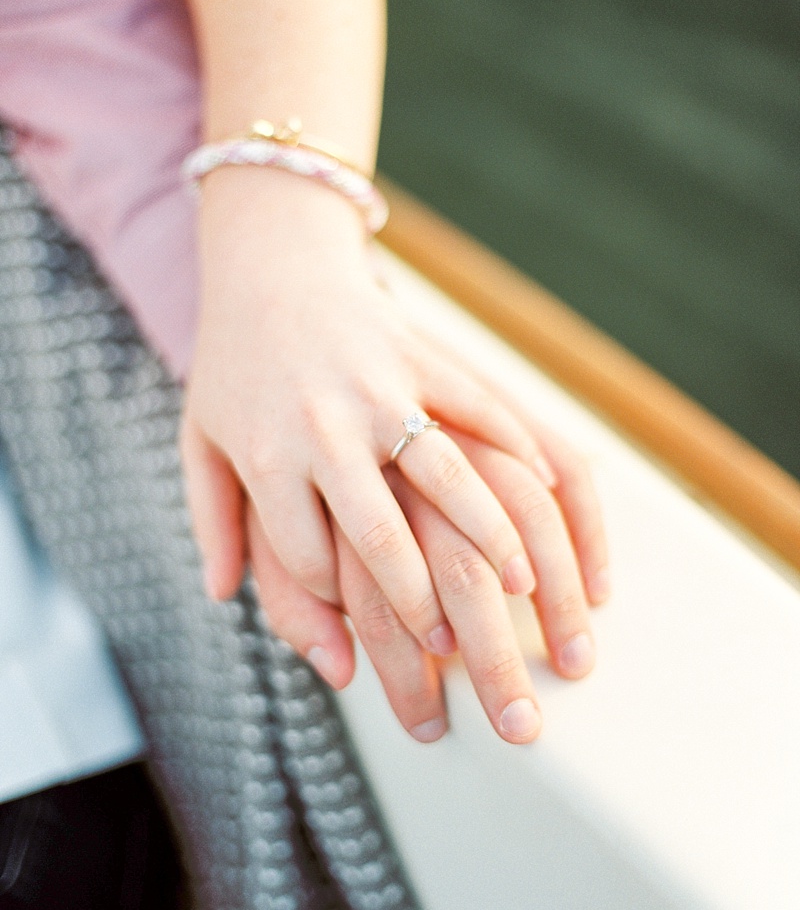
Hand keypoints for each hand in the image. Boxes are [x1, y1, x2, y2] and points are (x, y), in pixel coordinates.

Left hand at [180, 170, 608, 741]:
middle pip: (380, 534)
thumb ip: (211, 520)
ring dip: (491, 537)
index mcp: (269, 456)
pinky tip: (546, 484)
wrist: (270, 264)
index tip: (362, 623)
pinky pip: (484, 405)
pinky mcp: (421, 353)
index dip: (337, 602)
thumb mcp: (201, 441)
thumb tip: (223, 598)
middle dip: (419, 600)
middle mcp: (325, 427)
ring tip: (522, 585)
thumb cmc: (234, 366)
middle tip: (450, 645)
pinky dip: (519, 446)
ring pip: (448, 475)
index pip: (308, 556)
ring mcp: (380, 387)